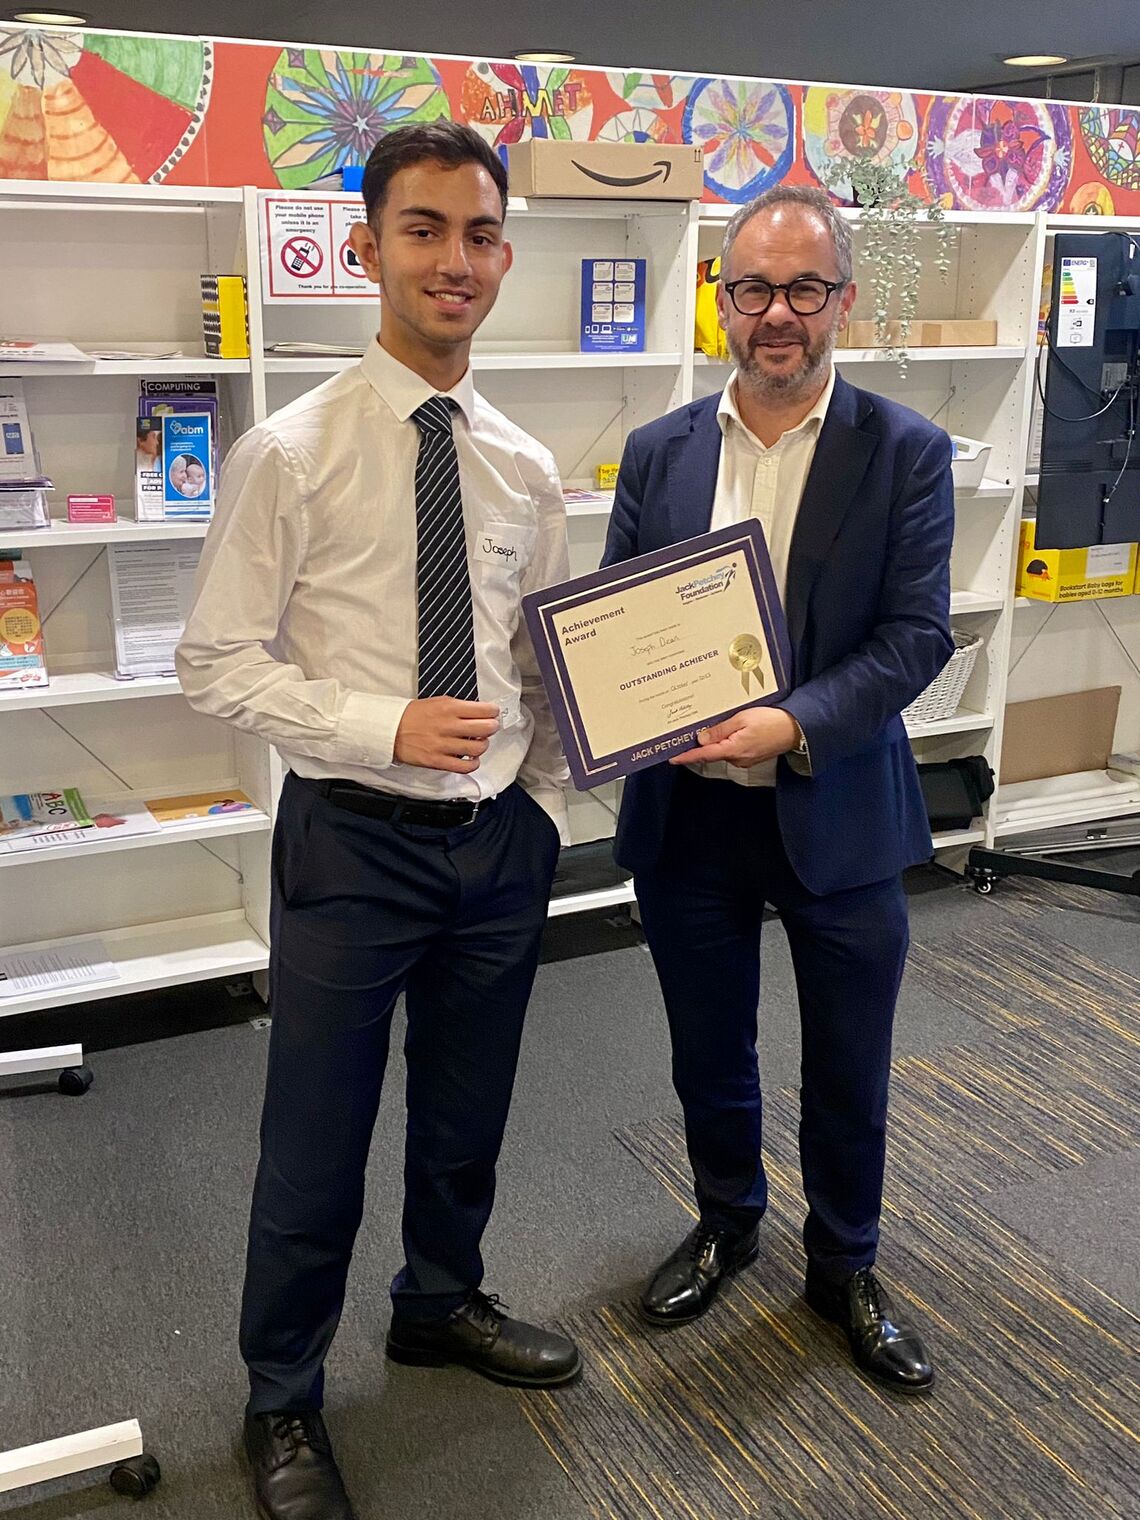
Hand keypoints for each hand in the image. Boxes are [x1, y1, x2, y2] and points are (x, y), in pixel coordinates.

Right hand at [394, 698, 499, 772]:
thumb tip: (480, 713)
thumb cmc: (413, 715)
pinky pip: (465, 766)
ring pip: (478, 748)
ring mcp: (443, 745)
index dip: (493, 712)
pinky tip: (471, 758)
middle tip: (490, 727)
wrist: (390, 730)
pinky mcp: (438, 761)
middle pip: (486, 728)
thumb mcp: (437, 702)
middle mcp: (448, 726)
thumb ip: (459, 707)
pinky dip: (473, 763)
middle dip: (492, 727)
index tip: (493, 714)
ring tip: (478, 743)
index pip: (484, 710)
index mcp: (449, 708)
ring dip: (483, 745)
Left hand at [669, 707, 799, 767]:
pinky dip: (726, 742)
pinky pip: (733, 750)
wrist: (795, 729)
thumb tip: (701, 739)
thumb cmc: (771, 721)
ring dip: (714, 742)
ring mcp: (745, 760)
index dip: (687, 757)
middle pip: (712, 753)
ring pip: (723, 751)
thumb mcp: (742, 719)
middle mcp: (738, 759)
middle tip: (686, 735)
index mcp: (733, 749)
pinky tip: (726, 732)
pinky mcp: (751, 756)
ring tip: (708, 728)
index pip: (704, 755)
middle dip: (700, 746)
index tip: (672, 758)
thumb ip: (720, 730)